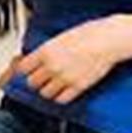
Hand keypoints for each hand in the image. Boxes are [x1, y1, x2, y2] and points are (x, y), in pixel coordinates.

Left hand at [0, 15, 127, 104]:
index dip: (23, 70)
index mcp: (46, 50)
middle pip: (32, 83)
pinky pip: (61, 99)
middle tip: (41, 75)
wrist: (108, 40)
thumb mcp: (62, 36)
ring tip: (54, 82)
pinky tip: (64, 89)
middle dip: (35, 79)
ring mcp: (64, 78)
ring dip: (47, 89)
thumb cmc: (88, 33)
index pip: (23, 68)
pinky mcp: (77, 87)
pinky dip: (60, 96)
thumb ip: (48, 49)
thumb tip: (38, 57)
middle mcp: (52, 66)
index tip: (24, 71)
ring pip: (45, 93)